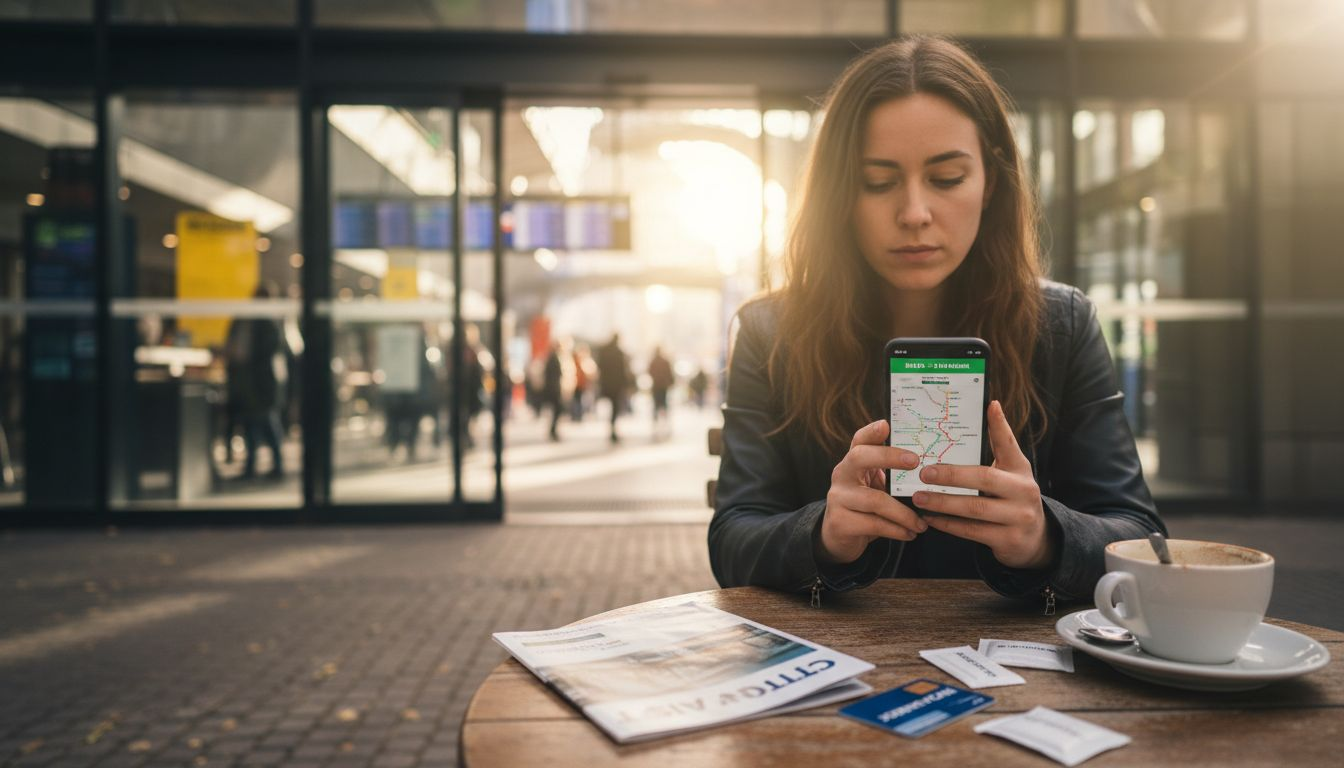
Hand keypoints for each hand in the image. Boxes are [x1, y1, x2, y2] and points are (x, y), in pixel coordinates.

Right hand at [818, 420, 928, 563]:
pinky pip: (874, 524)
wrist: (838, 537)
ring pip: (875, 500)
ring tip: (921, 523)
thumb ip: (890, 476)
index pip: (859, 440)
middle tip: (916, 462)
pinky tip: (909, 534)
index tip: (886, 425)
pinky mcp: (840, 522)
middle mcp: (841, 476)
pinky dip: (896, 530)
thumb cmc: (864, 509)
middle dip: (889, 456)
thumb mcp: (874, 487)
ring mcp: (838, 498)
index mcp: (852, 464)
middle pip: (860, 457)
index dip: (871, 431)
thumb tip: (929, 469)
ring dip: (904, 513)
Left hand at [913, 400, 1056, 569]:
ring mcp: (1018, 516)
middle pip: (985, 478)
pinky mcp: (1009, 539)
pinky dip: (948, 524)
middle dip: (951, 475)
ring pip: (975, 507)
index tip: (990, 405)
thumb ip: (995, 453)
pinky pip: (972, 531)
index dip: (1000, 425)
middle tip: (923, 472)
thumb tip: (982, 414)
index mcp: (1020, 470)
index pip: (1009, 444)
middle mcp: (1023, 490)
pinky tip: (930, 518)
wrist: (1035, 539)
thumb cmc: (1012, 499)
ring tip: (919, 497)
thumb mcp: (1010, 475)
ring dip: (943, 502)